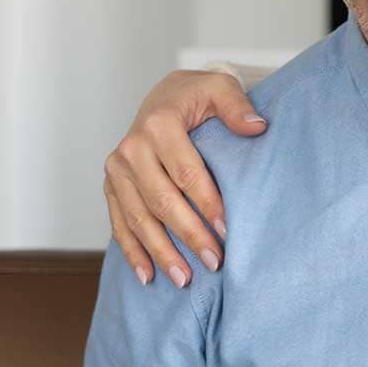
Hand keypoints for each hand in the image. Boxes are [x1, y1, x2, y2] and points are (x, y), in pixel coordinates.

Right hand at [103, 71, 266, 286]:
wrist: (161, 98)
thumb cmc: (195, 97)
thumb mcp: (219, 87)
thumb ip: (237, 106)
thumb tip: (257, 127)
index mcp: (159, 125)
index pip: (187, 173)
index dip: (208, 205)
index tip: (228, 232)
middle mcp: (131, 149)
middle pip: (162, 201)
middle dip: (188, 235)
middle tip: (214, 262)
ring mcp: (117, 170)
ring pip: (139, 218)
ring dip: (161, 252)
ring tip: (185, 279)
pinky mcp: (111, 186)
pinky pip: (119, 223)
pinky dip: (133, 251)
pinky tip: (148, 276)